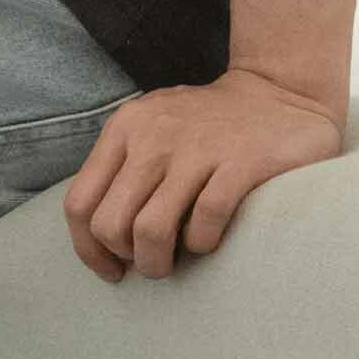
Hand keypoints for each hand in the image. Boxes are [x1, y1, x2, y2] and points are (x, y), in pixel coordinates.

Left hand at [61, 67, 342, 282]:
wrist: (279, 89)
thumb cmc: (208, 123)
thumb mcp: (152, 126)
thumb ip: (123, 166)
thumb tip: (99, 235)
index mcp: (125, 128)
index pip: (79, 203)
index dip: (88, 250)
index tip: (112, 269)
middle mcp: (153, 136)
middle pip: (110, 226)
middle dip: (127, 258)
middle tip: (151, 261)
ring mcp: (196, 149)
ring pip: (150, 232)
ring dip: (159, 263)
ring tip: (175, 262)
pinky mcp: (239, 164)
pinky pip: (203, 225)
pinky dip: (201, 244)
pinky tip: (209, 238)